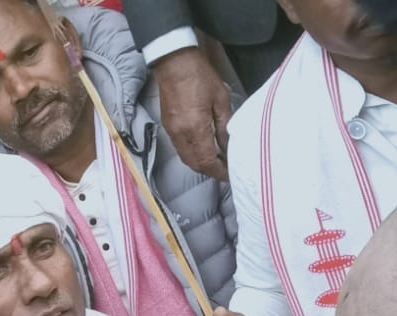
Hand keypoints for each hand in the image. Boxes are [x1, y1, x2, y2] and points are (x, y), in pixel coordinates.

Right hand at [153, 47, 231, 180]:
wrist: (174, 60)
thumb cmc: (200, 75)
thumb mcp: (221, 100)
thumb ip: (225, 127)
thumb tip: (228, 147)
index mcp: (195, 128)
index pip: (207, 161)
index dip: (219, 172)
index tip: (229, 174)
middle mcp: (181, 134)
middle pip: (195, 164)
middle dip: (210, 171)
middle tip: (224, 170)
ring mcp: (171, 131)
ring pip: (186, 158)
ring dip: (200, 164)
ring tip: (215, 161)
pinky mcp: (167, 125)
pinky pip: (180, 148)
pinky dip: (192, 154)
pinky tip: (202, 149)